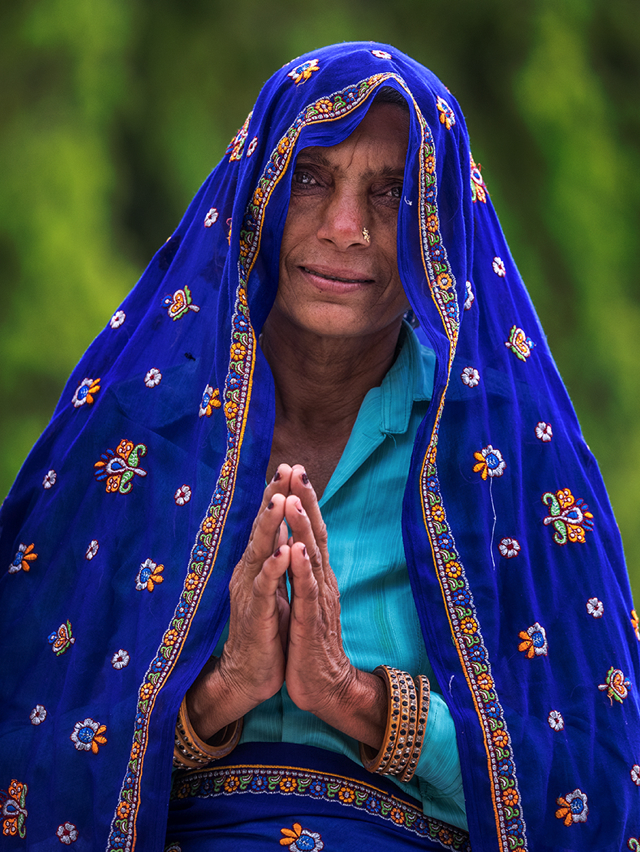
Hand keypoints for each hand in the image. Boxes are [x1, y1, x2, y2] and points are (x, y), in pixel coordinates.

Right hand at [186, 465, 293, 739]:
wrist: (250, 673)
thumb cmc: (265, 628)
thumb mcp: (272, 586)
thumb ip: (272, 555)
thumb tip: (279, 524)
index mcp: (257, 564)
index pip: (268, 523)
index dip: (277, 495)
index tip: (289, 467)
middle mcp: (249, 571)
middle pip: (261, 528)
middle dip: (273, 498)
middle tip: (283, 469)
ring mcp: (249, 591)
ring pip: (259, 551)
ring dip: (269, 525)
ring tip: (279, 500)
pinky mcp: (254, 614)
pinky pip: (263, 587)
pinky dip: (272, 568)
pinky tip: (281, 551)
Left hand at [284, 466, 386, 748]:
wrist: (325, 686)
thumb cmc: (311, 642)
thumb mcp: (308, 600)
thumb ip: (306, 571)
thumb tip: (300, 541)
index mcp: (317, 576)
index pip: (311, 531)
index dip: (304, 501)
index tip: (295, 471)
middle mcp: (321, 581)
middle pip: (315, 534)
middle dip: (306, 501)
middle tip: (297, 469)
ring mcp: (318, 600)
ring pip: (311, 557)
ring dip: (303, 528)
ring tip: (295, 499)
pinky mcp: (311, 622)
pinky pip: (306, 592)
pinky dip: (301, 569)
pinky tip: (296, 550)